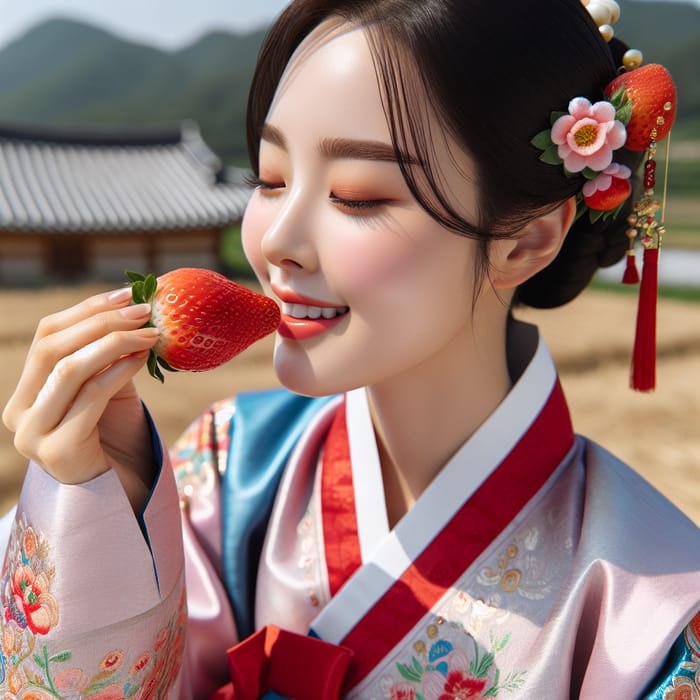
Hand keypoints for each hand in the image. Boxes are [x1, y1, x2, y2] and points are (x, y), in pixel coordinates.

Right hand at [2, 287, 159, 511]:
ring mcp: (33, 434)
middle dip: (102, 322)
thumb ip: (108, 355)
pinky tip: (142, 358)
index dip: (86, 309)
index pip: (47, 335)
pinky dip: (119, 371)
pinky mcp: (57, 451)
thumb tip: (136, 308)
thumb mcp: (106, 388)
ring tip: (150, 333)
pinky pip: (91, 397)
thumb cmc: (113, 437)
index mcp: (25, 393)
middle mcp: (19, 412)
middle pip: (54, 347)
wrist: (117, 493)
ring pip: (69, 369)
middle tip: (144, 310)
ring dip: (115, 343)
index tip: (127, 293)